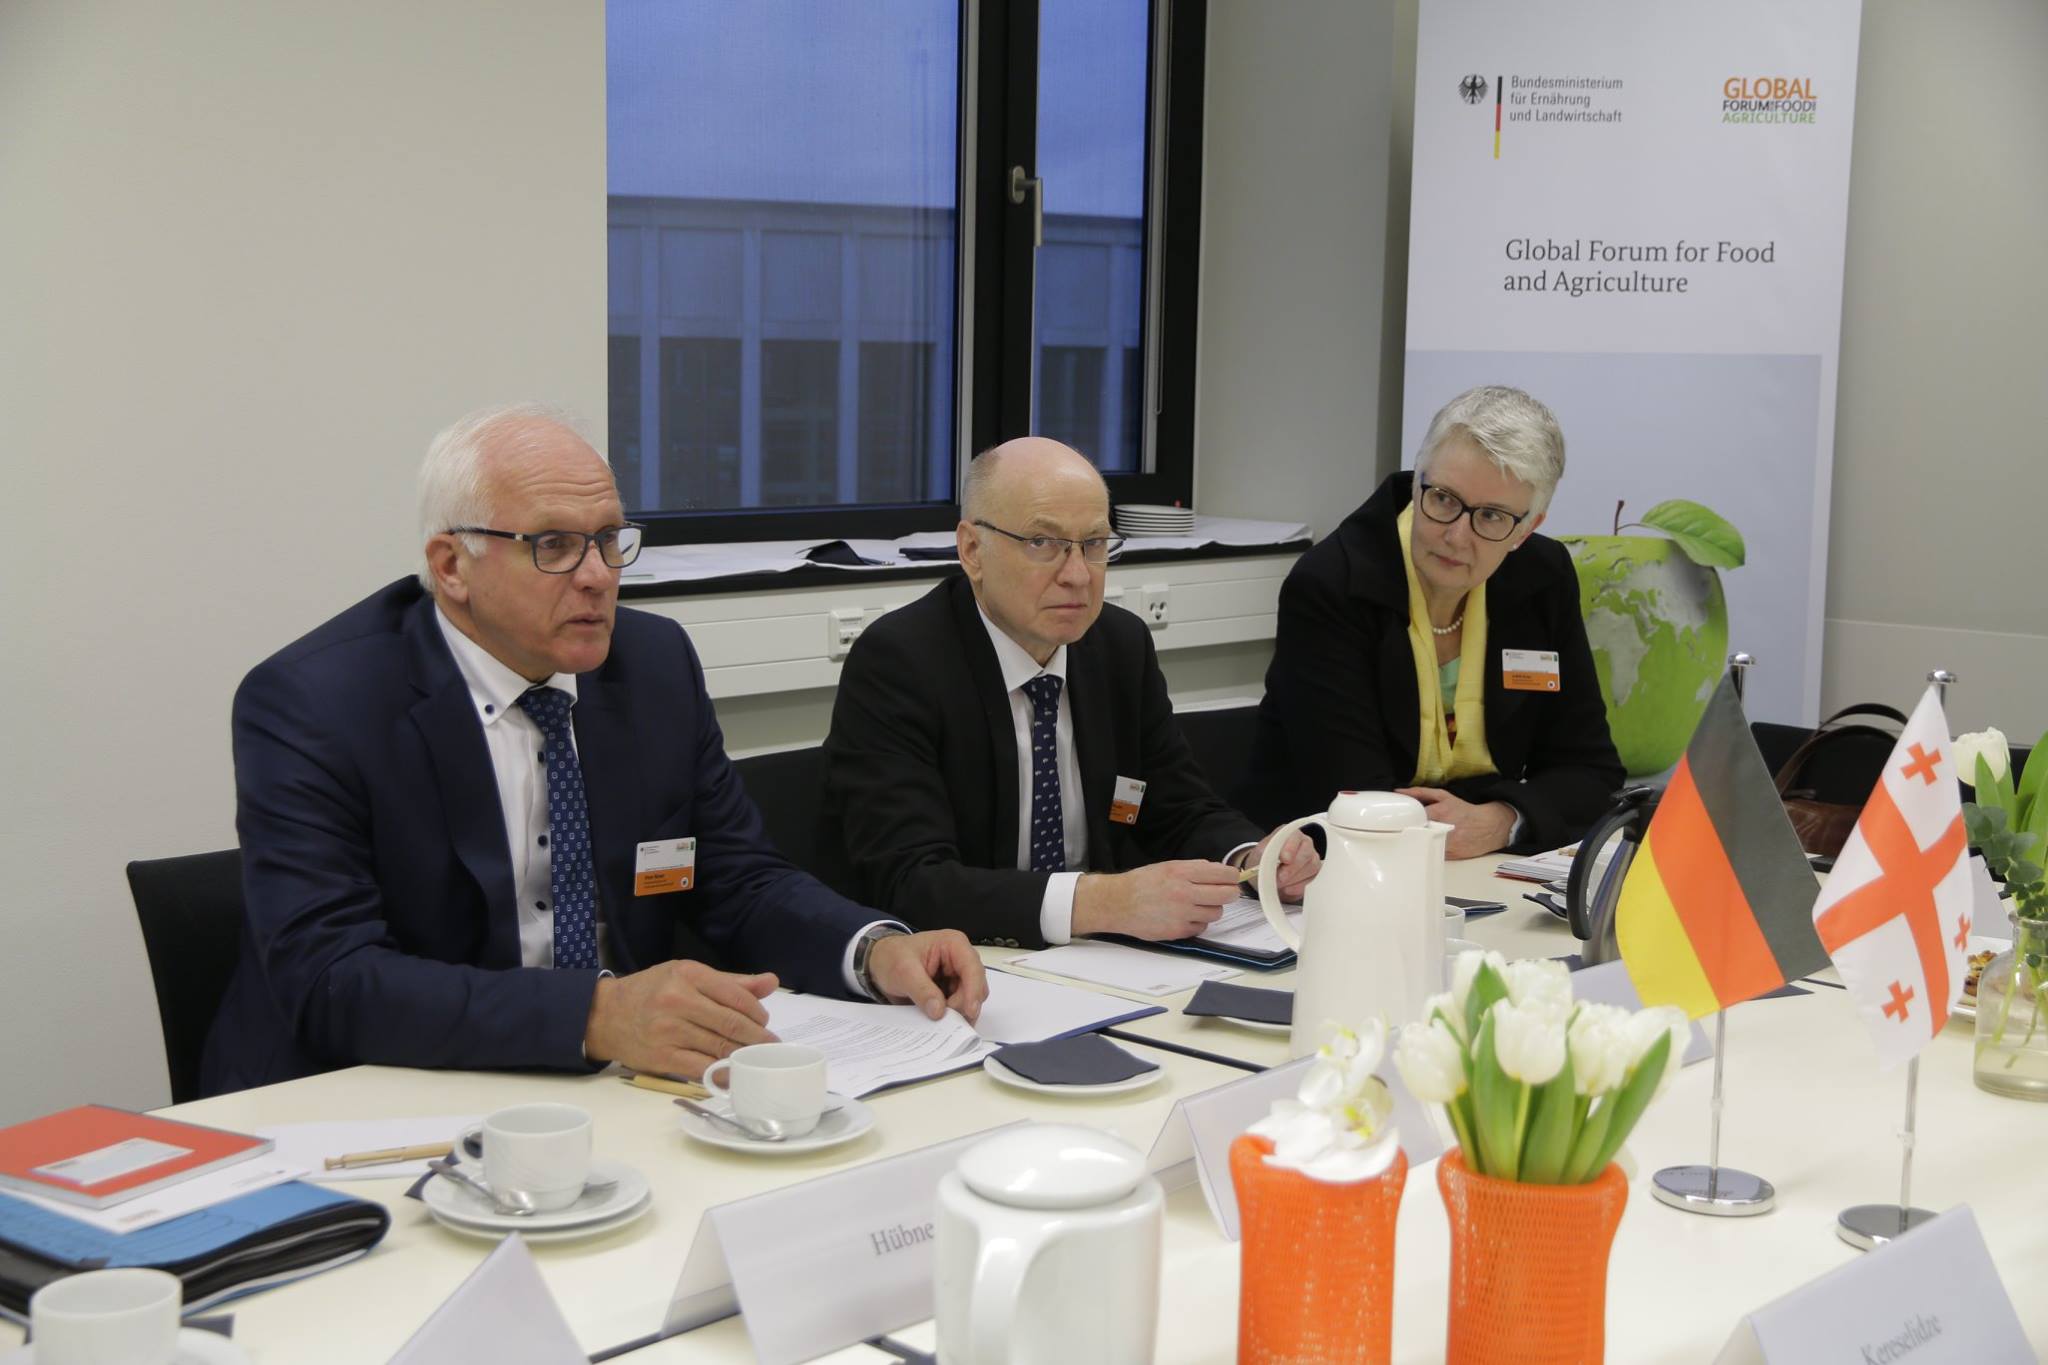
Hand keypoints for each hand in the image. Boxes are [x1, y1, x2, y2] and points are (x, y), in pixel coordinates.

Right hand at [582, 960, 778, 1078]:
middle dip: (758, 1038)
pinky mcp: (662, 1057)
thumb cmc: (651, 992)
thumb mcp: (687, 975)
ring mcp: (669, 1030)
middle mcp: (678, 1000)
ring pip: (720, 1047)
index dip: (758, 1013)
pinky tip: (734, 1074)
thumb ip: (730, 982)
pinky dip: (722, 1074)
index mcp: (688, 974)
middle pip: (732, 1023)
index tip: (764, 1023)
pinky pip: (702, 1069)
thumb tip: (771, 982)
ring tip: (756, 1059)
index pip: (737, 996)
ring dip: (743, 1056)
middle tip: (771, 1046)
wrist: (604, 1015)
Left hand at [868, 929, 987, 1023]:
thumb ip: (922, 990)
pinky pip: (960, 1007)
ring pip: (971, 999)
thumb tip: (939, 1011)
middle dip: (964, 1004)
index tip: (969, 1011)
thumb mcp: (903, 971)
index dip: (973, 991)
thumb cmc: (891, 958)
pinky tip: (940, 1021)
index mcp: (954, 945)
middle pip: (976, 986)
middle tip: (947, 1020)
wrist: (880, 964)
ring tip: (941, 1021)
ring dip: (959, 1012)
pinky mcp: (952, 990)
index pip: (972, 968)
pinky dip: (952, 1016)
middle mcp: (961, 959)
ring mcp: (957, 976)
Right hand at [1072, 860, 1240, 939]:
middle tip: (1226, 893)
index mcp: (1182, 872)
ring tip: (1198, 905)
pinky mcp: (1178, 931)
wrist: (1117, 903)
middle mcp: (1184, 892)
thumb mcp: (1168, 867)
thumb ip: (1194, 868)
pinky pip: (1201, 927)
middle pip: (1227, 894)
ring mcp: (1182, 913)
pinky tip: (1185, 917)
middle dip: (1230, 893)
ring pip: (1217, 913)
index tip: (1232, 879)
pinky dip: (1197, 923)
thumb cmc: (1141, 884)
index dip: (1232, 877)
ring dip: (1211, 909)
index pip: (1223, 874)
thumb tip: (1218, 871)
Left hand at [1245, 828, 1319, 901]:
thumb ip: (1266, 854)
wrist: (1263, 875)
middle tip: (1280, 876)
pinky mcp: (1313, 875)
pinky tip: (1287, 889)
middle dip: (1292, 868)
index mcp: (1291, 834)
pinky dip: (1298, 887)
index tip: (1284, 859)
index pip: (1296, 837)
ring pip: (1311, 868)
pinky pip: (1311, 881)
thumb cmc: (1263, 860)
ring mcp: (1311, 859)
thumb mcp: (1260, 854)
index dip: (1290, 848)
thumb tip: (1271, 862)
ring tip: (1279, 883)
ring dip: (1294, 879)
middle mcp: (1304, 844)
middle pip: (1307, 854)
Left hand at [1396, 787, 1518, 858]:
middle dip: (1405, 833)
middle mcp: (1442, 830)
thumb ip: (1420, 793)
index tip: (1392, 822)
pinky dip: (1425, 852)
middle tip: (1394, 833)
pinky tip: (1421, 848)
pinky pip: (1431, 855)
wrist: (1488, 826)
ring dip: (1413, 844)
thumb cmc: (1464, 810)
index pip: (1412, 818)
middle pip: (1415, 834)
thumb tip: (1399, 792)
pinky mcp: (1449, 857)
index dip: (1401, 821)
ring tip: (1407, 841)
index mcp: (1438, 813)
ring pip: (1422, 847)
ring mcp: (1446, 845)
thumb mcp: (1444, 796)